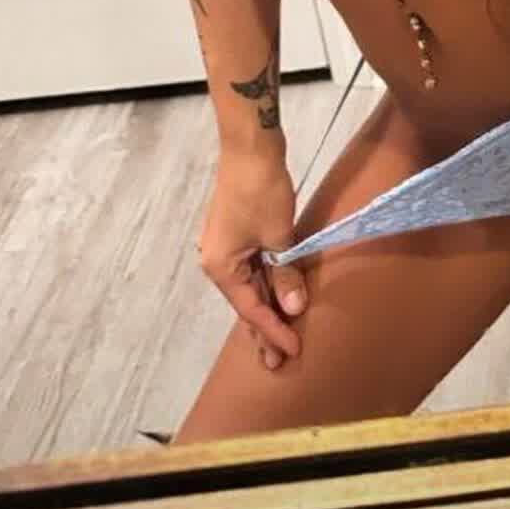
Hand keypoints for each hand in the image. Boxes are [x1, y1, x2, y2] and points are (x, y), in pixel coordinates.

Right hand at [197, 151, 306, 370]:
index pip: (250, 309)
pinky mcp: (236, 232)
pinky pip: (252, 268)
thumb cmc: (261, 190)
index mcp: (221, 267)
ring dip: (266, 308)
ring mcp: (224, 247)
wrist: (250, 146)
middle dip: (263, 329)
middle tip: (278, 362)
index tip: (291, 351)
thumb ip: (285, 274)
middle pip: (245, 301)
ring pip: (249, 285)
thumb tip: (293, 309)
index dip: (272, 331)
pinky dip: (265, 283)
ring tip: (279, 337)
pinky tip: (276, 296)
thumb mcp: (278, 235)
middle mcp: (216, 261)